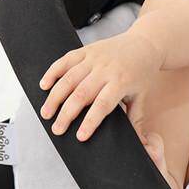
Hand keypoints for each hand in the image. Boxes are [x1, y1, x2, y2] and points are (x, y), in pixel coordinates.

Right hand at [39, 30, 162, 141]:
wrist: (145, 44)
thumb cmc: (142, 73)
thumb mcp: (142, 96)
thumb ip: (136, 119)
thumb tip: (139, 143)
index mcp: (121, 82)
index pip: (103, 105)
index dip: (90, 122)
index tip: (80, 137)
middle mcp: (106, 70)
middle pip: (81, 94)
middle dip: (66, 114)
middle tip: (56, 129)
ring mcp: (94, 59)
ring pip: (69, 78)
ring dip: (55, 97)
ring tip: (46, 113)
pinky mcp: (86, 50)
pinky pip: (65, 60)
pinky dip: (53, 72)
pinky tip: (43, 86)